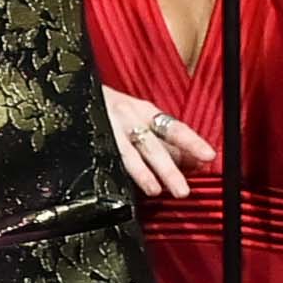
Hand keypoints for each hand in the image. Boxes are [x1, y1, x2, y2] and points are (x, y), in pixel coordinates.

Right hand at [103, 88, 217, 202]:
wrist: (74, 92)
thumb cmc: (112, 109)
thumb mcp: (141, 119)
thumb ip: (166, 142)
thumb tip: (193, 162)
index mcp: (145, 112)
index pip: (174, 128)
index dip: (192, 142)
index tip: (208, 156)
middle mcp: (129, 118)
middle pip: (153, 144)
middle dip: (169, 168)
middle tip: (183, 190)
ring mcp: (109, 128)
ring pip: (129, 152)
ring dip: (144, 173)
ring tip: (155, 190)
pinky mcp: (93, 138)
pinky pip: (108, 155)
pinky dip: (118, 170)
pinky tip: (123, 185)